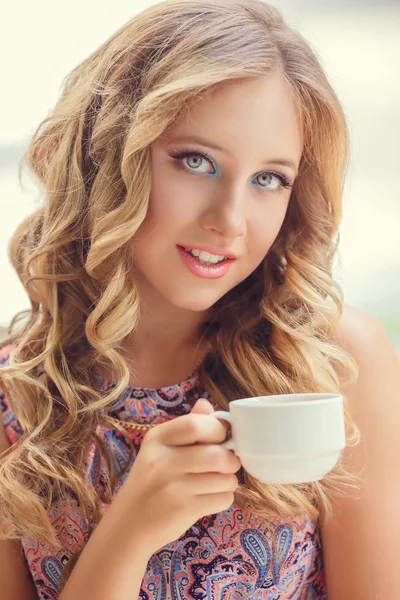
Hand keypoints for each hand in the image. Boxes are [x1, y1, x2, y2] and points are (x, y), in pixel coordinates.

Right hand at [108, 398, 240, 554]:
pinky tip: (209, 498)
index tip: (221, 438)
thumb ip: (186, 426)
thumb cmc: (151, 481)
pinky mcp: (183, 510)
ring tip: (217, 482)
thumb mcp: (161, 449)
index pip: (196, 424)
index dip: (218, 429)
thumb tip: (207, 405)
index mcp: (158, 438)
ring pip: (225, 478)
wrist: (128, 525)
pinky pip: (223, 499)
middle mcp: (162, 460)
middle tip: (227, 463)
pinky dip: (224, 498)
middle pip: (217, 454)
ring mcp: (172, 487)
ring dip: (229, 480)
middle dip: (231, 459)